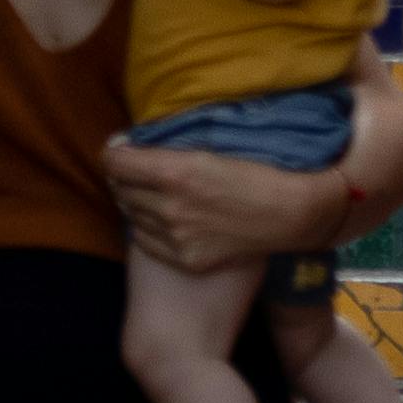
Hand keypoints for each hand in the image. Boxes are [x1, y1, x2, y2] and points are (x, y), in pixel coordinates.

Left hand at [104, 126, 349, 273]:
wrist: (288, 214)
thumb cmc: (255, 169)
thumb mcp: (211, 148)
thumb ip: (169, 146)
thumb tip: (132, 143)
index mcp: (175, 173)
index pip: (116, 162)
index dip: (115, 152)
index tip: (123, 147)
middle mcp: (169, 207)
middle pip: (120, 189)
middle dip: (123, 175)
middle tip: (136, 168)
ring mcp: (175, 238)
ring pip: (131, 216)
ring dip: (135, 200)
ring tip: (151, 191)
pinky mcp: (185, 259)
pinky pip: (145, 241)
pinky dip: (147, 227)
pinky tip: (163, 217)